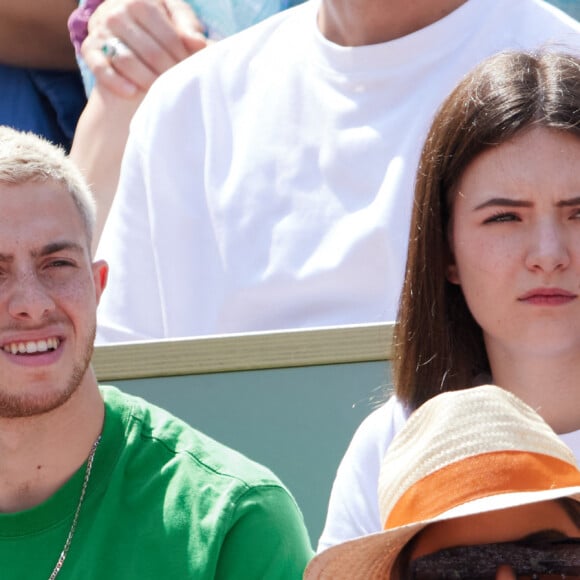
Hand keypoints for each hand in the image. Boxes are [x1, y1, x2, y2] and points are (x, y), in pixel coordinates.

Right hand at [81, 0, 208, 97]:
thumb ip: (188, 26)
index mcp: (141, 2)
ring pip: (128, 61)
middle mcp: (118, 13)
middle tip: (180, 88)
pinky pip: (100, 68)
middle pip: (151, 52)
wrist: (119, 18)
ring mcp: (101, 31)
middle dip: (168, 73)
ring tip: (161, 93)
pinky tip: (132, 93)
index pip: (170, 38)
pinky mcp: (89, 49)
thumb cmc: (155, 19)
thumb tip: (200, 44)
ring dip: (147, 80)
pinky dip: (115, 82)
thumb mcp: (173, 13)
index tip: (193, 73)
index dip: (184, 59)